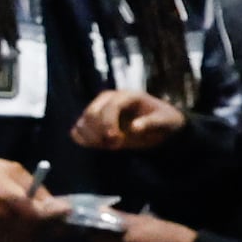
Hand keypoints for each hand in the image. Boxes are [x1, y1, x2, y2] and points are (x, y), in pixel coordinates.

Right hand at [0, 155, 65, 241]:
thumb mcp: (13, 170)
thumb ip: (35, 188)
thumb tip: (54, 204)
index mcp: (4, 195)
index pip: (36, 212)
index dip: (55, 212)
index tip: (68, 207)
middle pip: (35, 229)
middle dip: (55, 224)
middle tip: (66, 218)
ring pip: (28, 240)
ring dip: (46, 235)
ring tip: (56, 225)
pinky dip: (34, 239)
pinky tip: (41, 230)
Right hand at [71, 88, 185, 151]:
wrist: (158, 128)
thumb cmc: (163, 121)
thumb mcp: (165, 121)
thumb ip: (151, 122)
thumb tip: (134, 127)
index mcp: (126, 96)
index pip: (110, 106)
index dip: (110, 123)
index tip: (117, 141)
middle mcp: (108, 99)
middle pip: (91, 113)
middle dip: (100, 132)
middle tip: (115, 145)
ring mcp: (98, 110)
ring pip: (81, 122)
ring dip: (92, 138)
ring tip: (108, 145)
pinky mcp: (92, 123)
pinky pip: (77, 131)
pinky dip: (83, 140)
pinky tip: (98, 145)